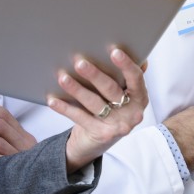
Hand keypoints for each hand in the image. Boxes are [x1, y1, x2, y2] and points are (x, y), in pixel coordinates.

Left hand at [52, 48, 148, 171]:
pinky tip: (53, 100)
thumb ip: (129, 78)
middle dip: (94, 75)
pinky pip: (80, 117)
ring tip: (63, 78)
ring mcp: (117, 125)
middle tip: (80, 63)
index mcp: (140, 98)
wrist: (97, 142)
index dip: (126, 64)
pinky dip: (65, 108)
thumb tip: (140, 58)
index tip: (114, 51)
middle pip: (111, 90)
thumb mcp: (123, 94)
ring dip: (77, 89)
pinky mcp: (101, 134)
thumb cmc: (111, 110)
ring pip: (94, 103)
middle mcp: (132, 113)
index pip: (136, 78)